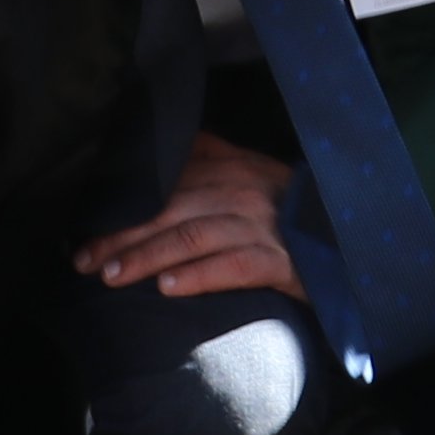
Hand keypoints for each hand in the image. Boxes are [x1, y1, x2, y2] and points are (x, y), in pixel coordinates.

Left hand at [76, 128, 306, 306]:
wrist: (351, 234)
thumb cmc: (291, 207)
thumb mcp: (252, 170)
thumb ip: (209, 156)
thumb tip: (165, 144)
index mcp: (229, 169)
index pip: (163, 187)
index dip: (121, 210)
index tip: (83, 231)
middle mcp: (241, 193)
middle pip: (168, 211)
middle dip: (121, 237)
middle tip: (84, 262)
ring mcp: (262, 227)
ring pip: (192, 237)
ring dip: (147, 257)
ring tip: (112, 277)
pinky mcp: (282, 261)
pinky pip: (234, 266)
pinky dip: (198, 276)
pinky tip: (168, 289)